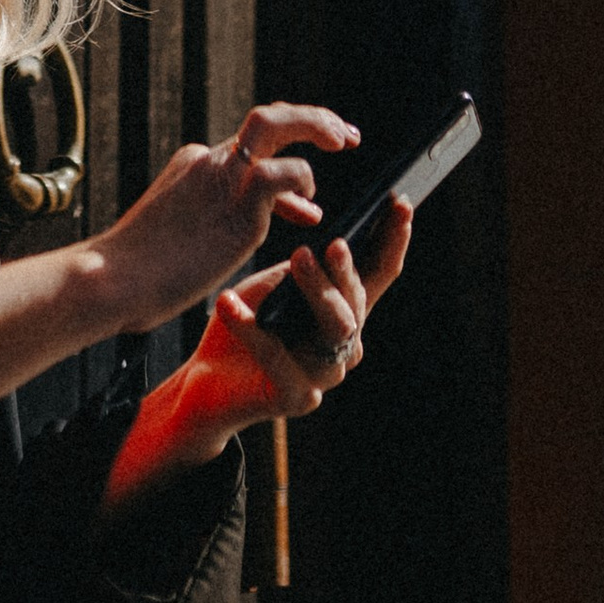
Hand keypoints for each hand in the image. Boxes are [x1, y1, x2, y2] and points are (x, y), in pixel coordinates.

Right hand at [94, 107, 356, 335]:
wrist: (112, 279)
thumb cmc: (141, 272)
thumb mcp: (184, 235)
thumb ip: (219, 221)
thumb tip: (243, 227)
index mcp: (194, 166)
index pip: (250, 147)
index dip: (287, 160)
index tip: (308, 192)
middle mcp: (208, 161)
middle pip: (266, 117)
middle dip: (311, 117)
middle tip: (344, 134)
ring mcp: (221, 178)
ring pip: (273, 123)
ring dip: (316, 126)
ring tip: (342, 141)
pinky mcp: (234, 205)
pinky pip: (282, 173)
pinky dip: (301, 180)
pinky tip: (308, 205)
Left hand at [179, 197, 414, 443]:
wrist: (202, 379)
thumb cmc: (242, 323)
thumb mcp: (271, 285)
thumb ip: (301, 268)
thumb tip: (327, 242)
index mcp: (342, 312)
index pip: (378, 275)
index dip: (393, 240)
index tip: (401, 204)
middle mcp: (342, 346)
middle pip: (356, 302)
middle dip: (346, 270)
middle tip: (332, 242)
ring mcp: (323, 375)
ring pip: (336, 328)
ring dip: (319, 290)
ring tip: (296, 258)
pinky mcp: (295, 398)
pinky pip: (278, 359)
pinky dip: (252, 329)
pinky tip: (228, 303)